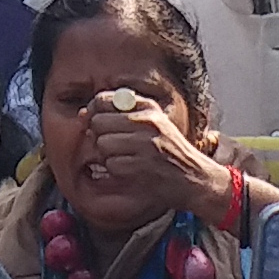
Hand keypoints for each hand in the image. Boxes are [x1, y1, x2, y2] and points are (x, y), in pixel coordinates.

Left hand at [68, 86, 229, 222]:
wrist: (195, 179)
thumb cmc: (168, 151)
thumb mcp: (152, 123)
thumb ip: (121, 114)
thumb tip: (83, 112)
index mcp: (147, 106)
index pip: (102, 99)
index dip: (94, 114)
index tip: (99, 127)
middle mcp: (147, 120)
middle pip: (98, 122)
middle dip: (99, 137)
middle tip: (114, 148)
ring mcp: (146, 142)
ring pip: (102, 144)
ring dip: (108, 156)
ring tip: (126, 160)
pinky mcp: (144, 165)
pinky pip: (112, 165)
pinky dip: (117, 171)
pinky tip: (132, 172)